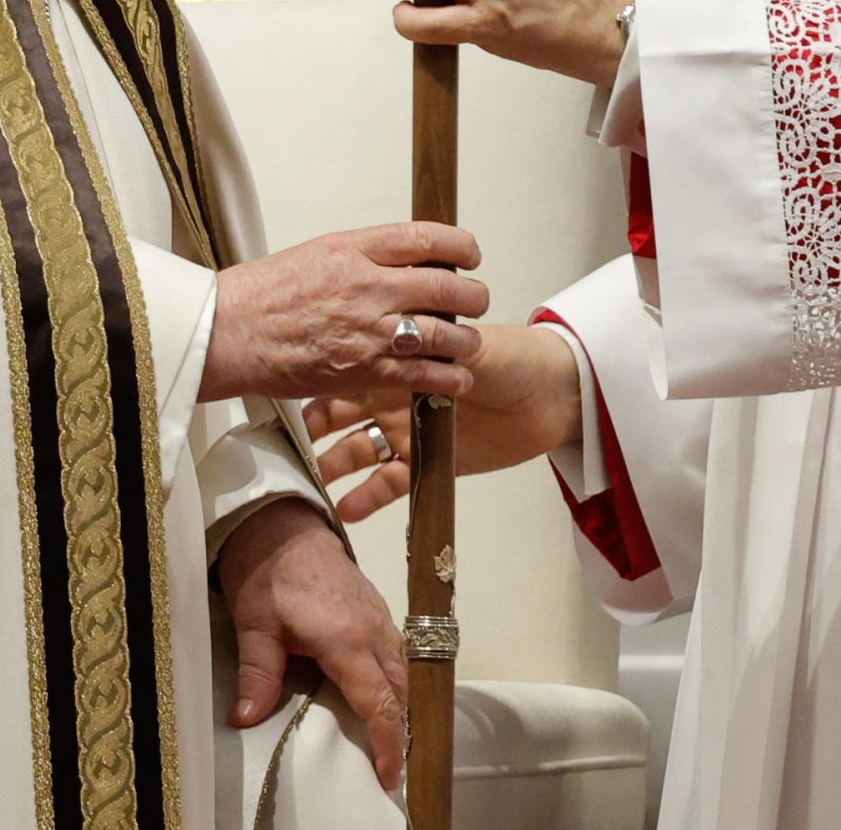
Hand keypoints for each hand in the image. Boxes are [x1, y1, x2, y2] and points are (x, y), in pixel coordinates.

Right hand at [203, 223, 488, 403]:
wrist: (228, 333)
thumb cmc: (264, 294)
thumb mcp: (318, 253)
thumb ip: (364, 256)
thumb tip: (404, 260)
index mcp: (356, 249)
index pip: (428, 238)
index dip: (461, 246)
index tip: (469, 254)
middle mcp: (370, 286)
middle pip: (448, 286)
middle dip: (472, 295)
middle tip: (474, 299)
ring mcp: (371, 330)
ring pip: (447, 333)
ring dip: (466, 339)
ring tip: (468, 341)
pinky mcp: (366, 371)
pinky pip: (426, 375)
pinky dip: (450, 377)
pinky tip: (457, 378)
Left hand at [217, 498, 406, 788]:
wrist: (280, 521)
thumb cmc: (266, 570)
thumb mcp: (254, 624)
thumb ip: (257, 674)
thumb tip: (247, 719)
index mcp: (347, 638)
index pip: (379, 701)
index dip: (387, 742)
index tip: (388, 775)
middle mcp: (373, 628)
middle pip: (400, 690)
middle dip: (399, 730)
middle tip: (388, 765)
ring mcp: (378, 614)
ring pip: (403, 670)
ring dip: (400, 704)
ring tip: (387, 737)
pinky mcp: (375, 606)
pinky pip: (397, 650)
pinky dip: (396, 679)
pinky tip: (381, 693)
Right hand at [302, 321, 583, 522]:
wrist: (552, 394)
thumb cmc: (513, 356)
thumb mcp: (468, 343)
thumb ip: (432, 343)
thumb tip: (398, 331)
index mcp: (400, 362)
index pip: (348, 371)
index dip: (318, 383)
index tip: (287, 392)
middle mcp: (395, 397)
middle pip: (341, 414)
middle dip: (313, 428)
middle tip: (288, 443)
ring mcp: (409, 433)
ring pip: (358, 451)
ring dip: (334, 465)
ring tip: (310, 482)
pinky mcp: (428, 466)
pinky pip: (389, 485)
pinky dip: (366, 498)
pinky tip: (345, 510)